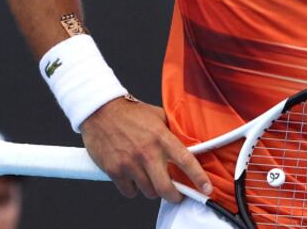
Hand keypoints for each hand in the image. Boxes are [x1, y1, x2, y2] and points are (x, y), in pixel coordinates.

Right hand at [79, 97, 212, 202]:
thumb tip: (185, 142)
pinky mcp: (114, 170)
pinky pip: (129, 191)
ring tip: (148, 177)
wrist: (100, 110)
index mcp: (161, 137)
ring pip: (148, 192)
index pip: (186, 161)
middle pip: (165, 188)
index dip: (198, 177)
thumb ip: (170, 131)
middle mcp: (147, 152)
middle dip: (174, 196)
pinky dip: (132, 189)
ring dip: (151, 189)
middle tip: (175, 195)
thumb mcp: (157, 116)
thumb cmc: (129, 113)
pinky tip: (132, 178)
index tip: (206, 188)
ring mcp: (129, 163)